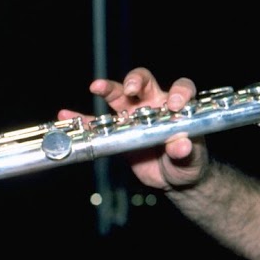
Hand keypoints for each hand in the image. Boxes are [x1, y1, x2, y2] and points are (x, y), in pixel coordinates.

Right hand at [57, 67, 208, 190]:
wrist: (174, 179)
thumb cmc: (190, 162)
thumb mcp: (192, 160)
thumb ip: (187, 152)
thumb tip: (181, 145)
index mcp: (178, 108)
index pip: (182, 88)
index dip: (180, 92)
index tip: (175, 104)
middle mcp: (155, 105)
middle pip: (144, 82)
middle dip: (136, 81)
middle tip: (132, 89)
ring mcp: (134, 116)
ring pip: (119, 95)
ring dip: (107, 89)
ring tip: (96, 87)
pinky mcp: (117, 132)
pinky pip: (96, 123)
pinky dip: (82, 119)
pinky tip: (67, 114)